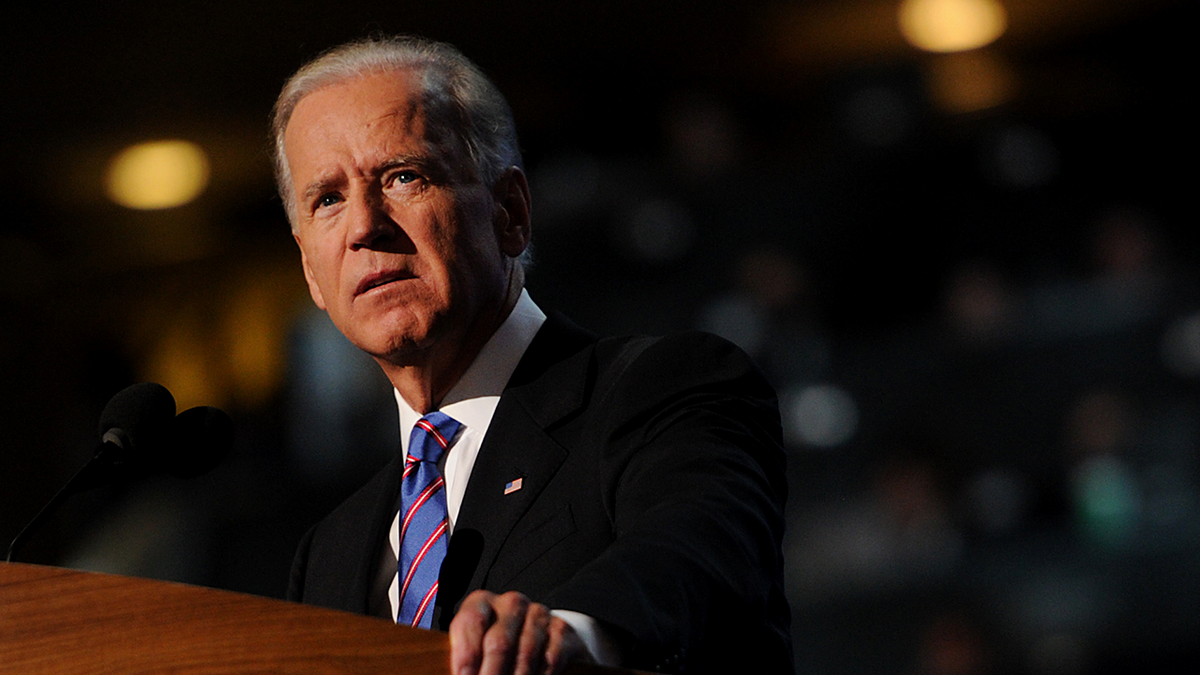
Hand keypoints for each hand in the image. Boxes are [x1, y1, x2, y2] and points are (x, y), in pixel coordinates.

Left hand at [448, 590, 592, 674]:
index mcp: (481, 603)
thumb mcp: (475, 647)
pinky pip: (550, 660)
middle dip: (491, 674)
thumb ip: (466, 659)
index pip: (471, 621)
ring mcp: (538, 614)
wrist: (539, 635)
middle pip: (499, 642)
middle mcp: (511, 604)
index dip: (465, 655)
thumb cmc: (497, 645)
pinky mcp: (561, 629)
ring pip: (525, 654)